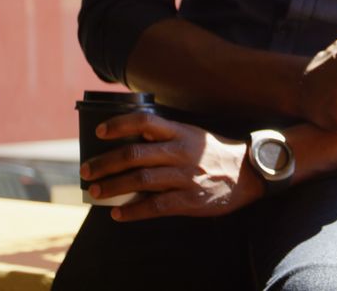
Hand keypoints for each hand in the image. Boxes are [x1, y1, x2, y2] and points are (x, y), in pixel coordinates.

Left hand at [80, 112, 261, 221]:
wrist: (251, 174)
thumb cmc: (216, 154)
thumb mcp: (195, 136)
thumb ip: (167, 137)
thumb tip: (129, 141)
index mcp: (182, 133)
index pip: (145, 122)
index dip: (119, 125)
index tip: (99, 133)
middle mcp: (182, 152)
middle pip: (135, 154)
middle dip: (105, 163)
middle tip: (85, 171)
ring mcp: (187, 177)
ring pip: (141, 180)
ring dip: (113, 186)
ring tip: (95, 192)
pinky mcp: (191, 200)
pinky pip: (157, 206)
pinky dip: (134, 211)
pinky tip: (119, 214)